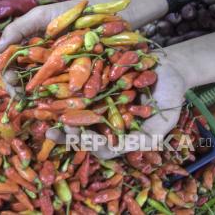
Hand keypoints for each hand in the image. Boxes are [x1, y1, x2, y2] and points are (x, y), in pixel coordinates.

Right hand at [0, 0, 168, 95]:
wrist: (100, 15)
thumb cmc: (67, 13)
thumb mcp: (40, 16)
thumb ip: (17, 29)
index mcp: (27, 50)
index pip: (10, 65)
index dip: (7, 73)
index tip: (9, 78)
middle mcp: (37, 64)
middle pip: (21, 81)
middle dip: (16, 89)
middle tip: (19, 94)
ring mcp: (54, 73)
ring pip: (37, 90)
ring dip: (31, 98)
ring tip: (31, 102)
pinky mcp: (71, 80)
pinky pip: (59, 93)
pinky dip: (52, 100)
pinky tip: (49, 104)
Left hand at [46, 30, 214, 158]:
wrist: (167, 65)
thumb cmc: (170, 93)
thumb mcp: (164, 118)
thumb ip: (147, 137)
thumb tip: (125, 149)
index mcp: (119, 134)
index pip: (101, 146)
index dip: (90, 144)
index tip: (81, 139)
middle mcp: (105, 121)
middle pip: (82, 132)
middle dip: (67, 134)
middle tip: (52, 131)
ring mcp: (98, 103)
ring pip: (75, 113)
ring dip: (59, 114)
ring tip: (44, 112)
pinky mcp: (93, 85)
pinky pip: (76, 90)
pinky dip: (63, 91)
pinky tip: (50, 89)